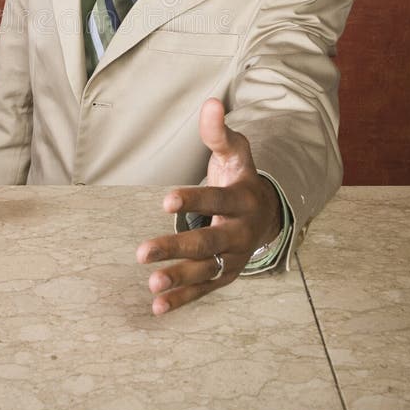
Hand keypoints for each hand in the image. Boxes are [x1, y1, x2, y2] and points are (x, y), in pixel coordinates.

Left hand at [136, 98, 281, 314]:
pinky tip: (156, 306)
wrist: (268, 214)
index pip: (216, 199)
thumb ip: (218, 132)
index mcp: (242, 199)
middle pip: (208, 242)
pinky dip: (181, 300)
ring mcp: (233, 258)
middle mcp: (240, 232)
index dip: (192, 199)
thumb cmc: (241, 176)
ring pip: (204, 271)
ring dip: (178, 279)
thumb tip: (210, 103)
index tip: (165, 200)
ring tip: (151, 284)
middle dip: (176, 248)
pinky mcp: (224, 276)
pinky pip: (202, 290)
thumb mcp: (235, 151)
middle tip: (142, 252)